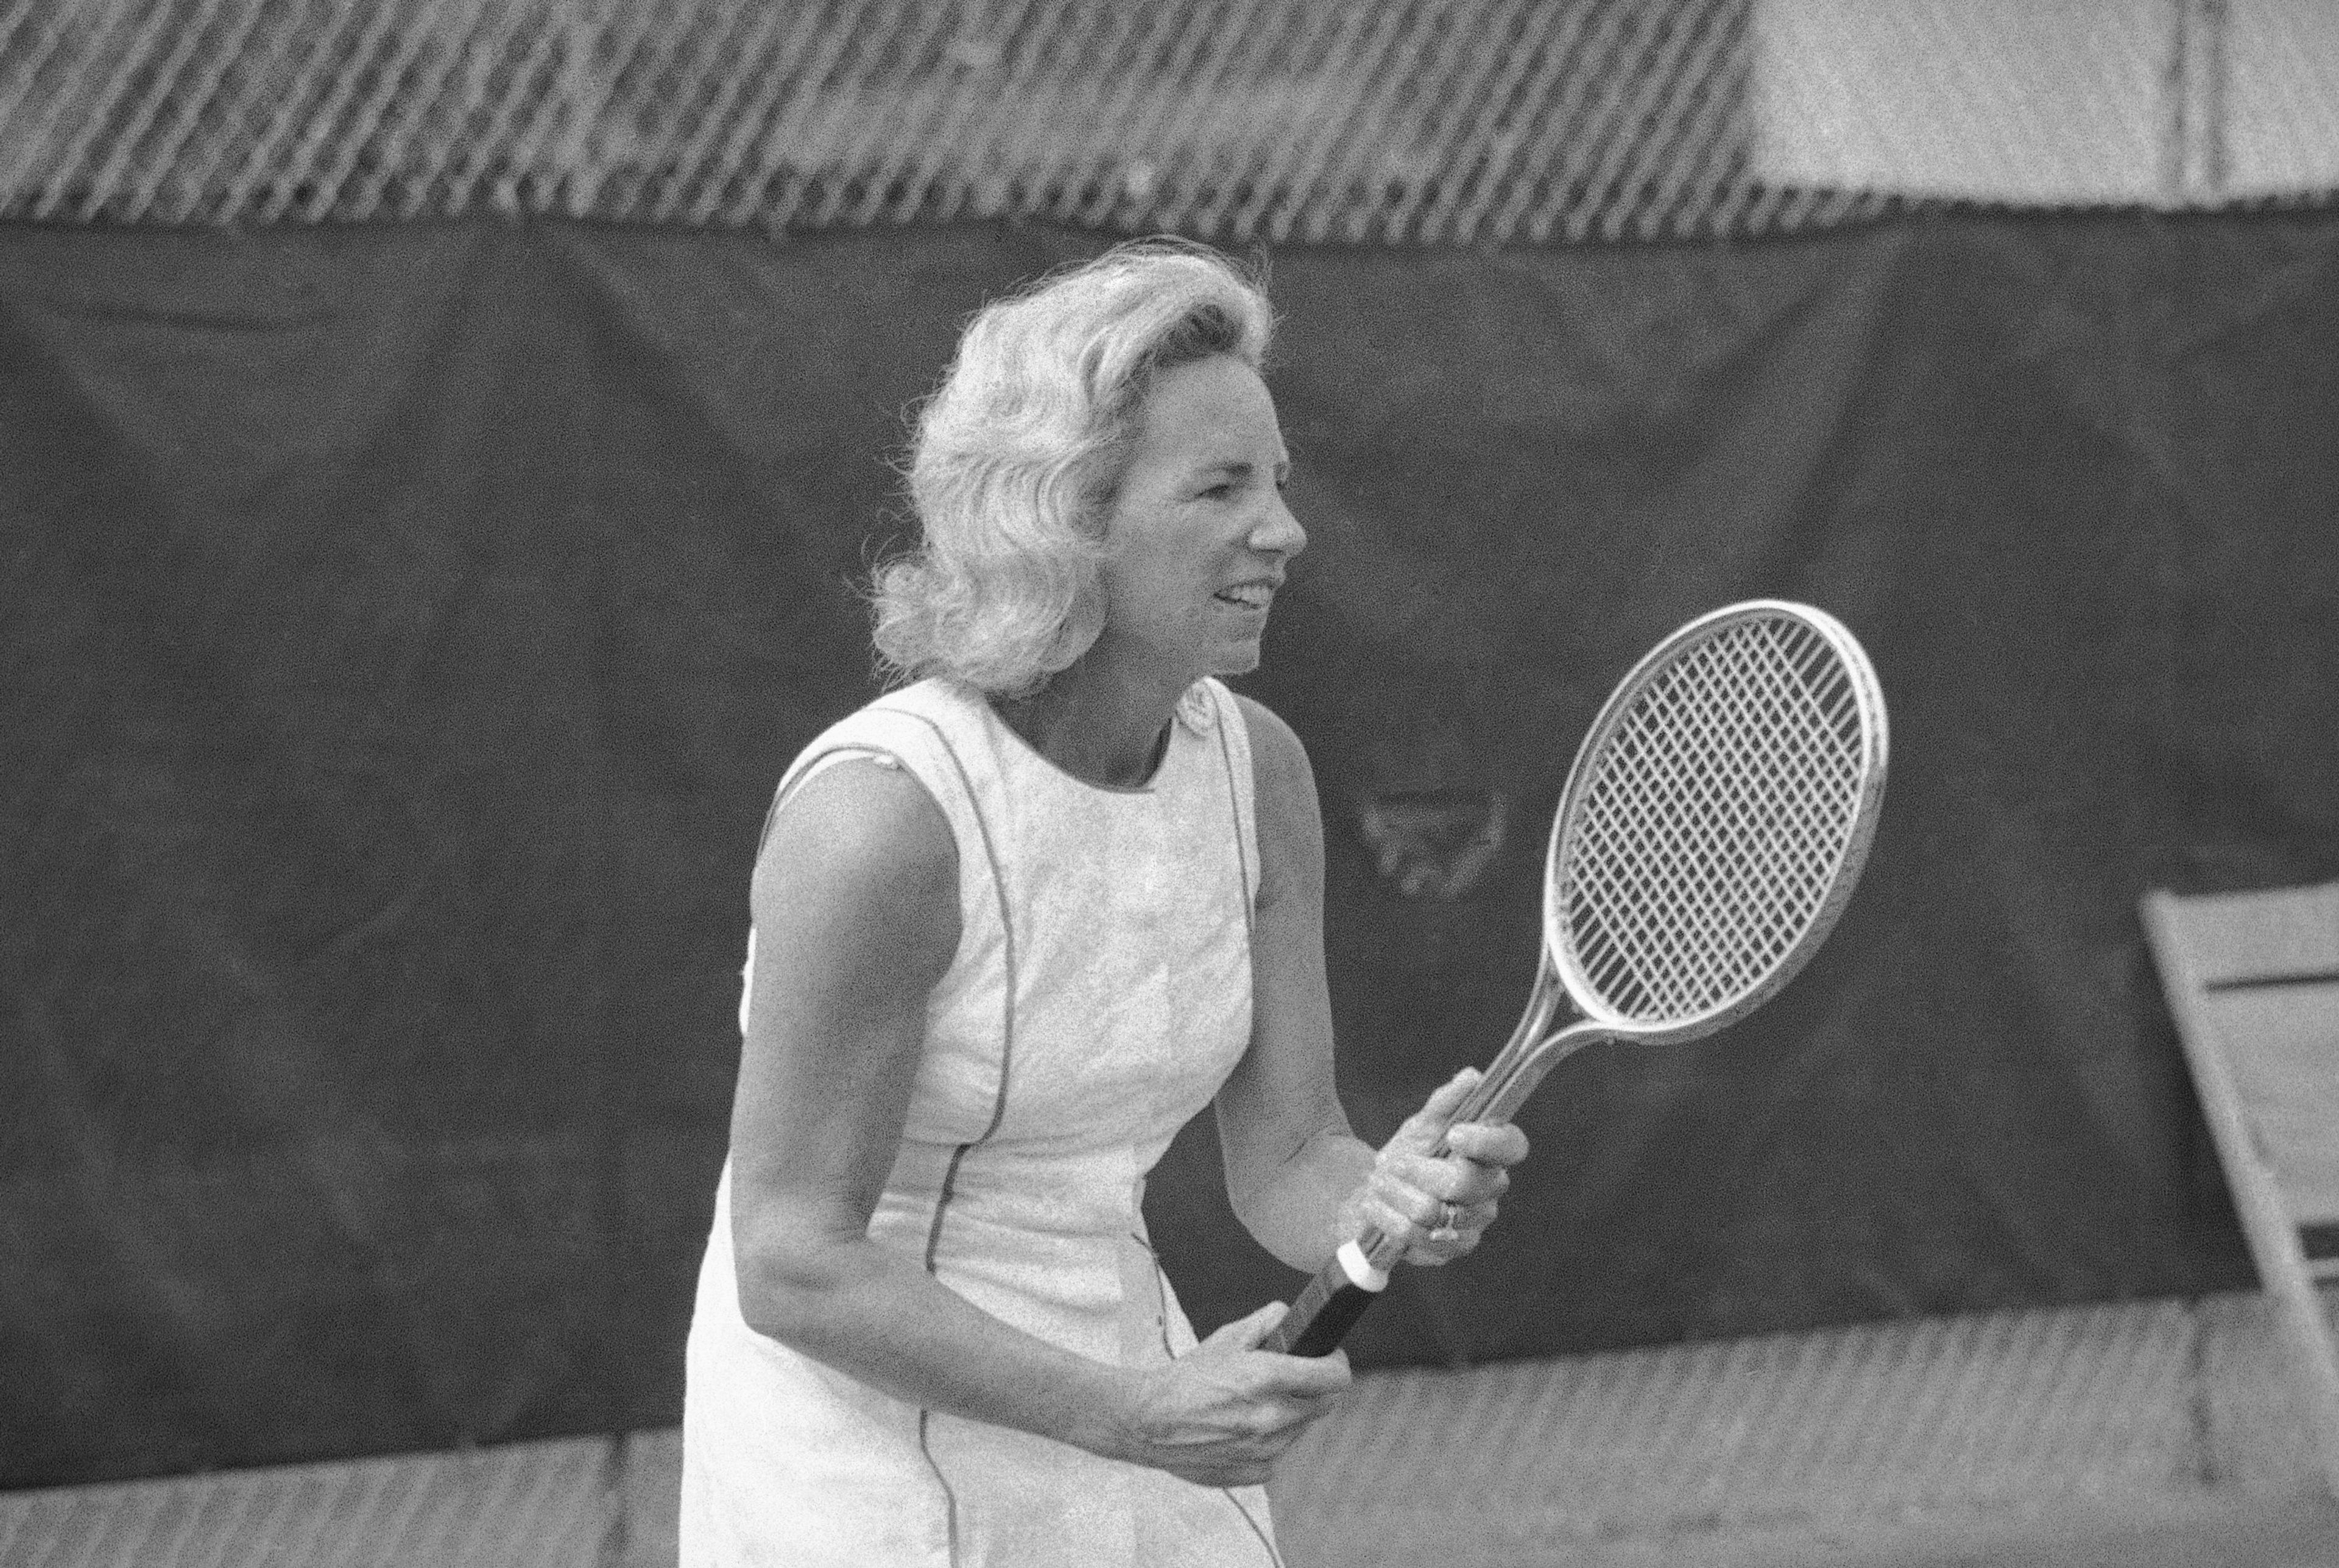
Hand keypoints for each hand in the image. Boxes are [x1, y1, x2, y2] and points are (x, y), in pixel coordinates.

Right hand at [1103, 1302, 1350, 1486]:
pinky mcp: (1255, 1473)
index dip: (1336, 1363)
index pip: (1335, 1377)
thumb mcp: (1227, 1338)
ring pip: (1301, 1429)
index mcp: (1269, 1379)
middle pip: (1325, 1405)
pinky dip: (1269, 1441)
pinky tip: (1242, 1428)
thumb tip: (1293, 1317)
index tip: (1328, 1357)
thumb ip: (1267, 1321)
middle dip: (1314, 1388)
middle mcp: (1273, 1418)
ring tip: (1256, 1403)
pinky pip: (1279, 1454)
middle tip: (1292, 1378)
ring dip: (1290, 1415)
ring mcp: (1266, 1450)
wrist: (1149, 1421)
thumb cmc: (1188, 1376)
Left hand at [1340, 1068, 1530, 1265]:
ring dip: (1397, 1193)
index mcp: (1491, 1154)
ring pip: (1435, 1211)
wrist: (1379, 1194)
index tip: (1454, 1134)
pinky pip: (1419, 1237)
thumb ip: (1446, 1102)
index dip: (1487, 1141)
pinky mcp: (1451, 1249)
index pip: (1512, 1146)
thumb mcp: (1422, 1124)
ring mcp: (1474, 1223)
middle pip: (1467, 1184)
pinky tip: (1376, 1206)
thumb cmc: (1409, 1153)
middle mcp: (1490, 1190)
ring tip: (1378, 1182)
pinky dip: (1389, 1218)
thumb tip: (1472, 1077)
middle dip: (1420, 1170)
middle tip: (1394, 1162)